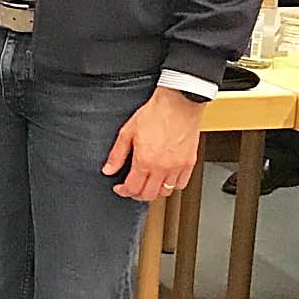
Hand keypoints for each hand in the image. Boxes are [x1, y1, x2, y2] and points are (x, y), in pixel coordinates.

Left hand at [102, 86, 203, 200]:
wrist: (179, 103)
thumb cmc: (156, 113)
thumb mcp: (127, 132)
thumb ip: (117, 154)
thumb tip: (108, 169)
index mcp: (145, 160)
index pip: (132, 188)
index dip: (123, 191)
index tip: (119, 187)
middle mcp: (162, 167)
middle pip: (149, 195)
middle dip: (137, 194)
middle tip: (131, 187)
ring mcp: (178, 166)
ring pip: (166, 192)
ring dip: (154, 191)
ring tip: (147, 182)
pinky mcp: (190, 162)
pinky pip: (182, 184)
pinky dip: (173, 185)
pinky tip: (165, 178)